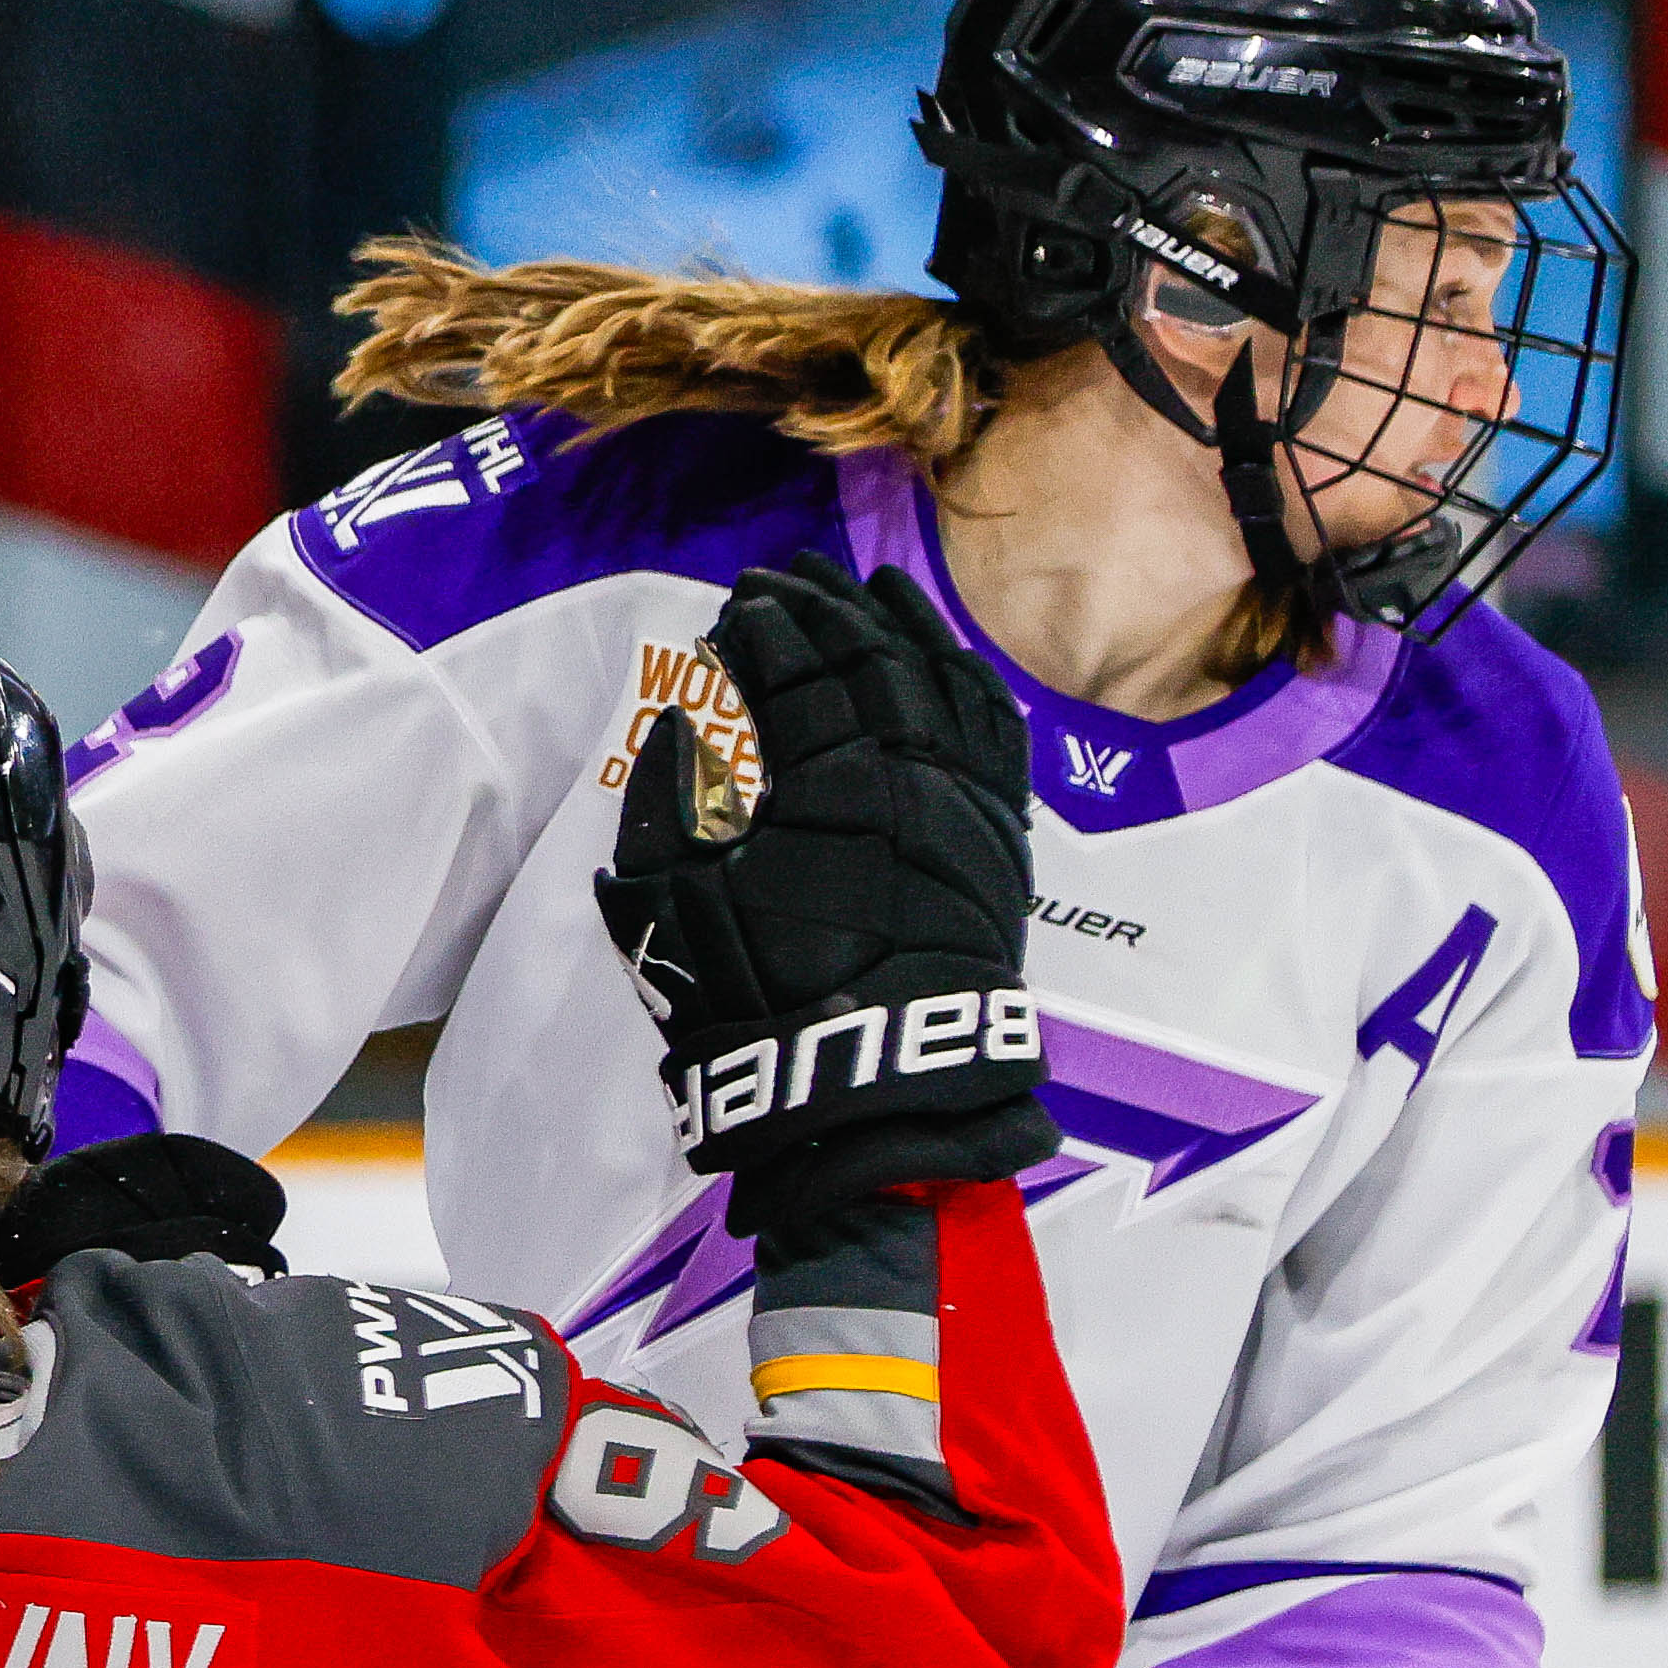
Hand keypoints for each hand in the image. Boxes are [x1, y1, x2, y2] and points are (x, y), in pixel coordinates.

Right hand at [592, 559, 1056, 1234]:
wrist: (876, 1090)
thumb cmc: (759, 1006)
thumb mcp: (673, 911)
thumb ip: (667, 809)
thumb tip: (677, 730)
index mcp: (830, 781)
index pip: (793, 671)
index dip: (759, 631)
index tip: (729, 611)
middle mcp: (913, 771)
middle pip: (867, 657)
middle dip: (820, 608)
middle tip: (781, 578)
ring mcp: (966, 799)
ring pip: (939, 679)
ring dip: (898, 624)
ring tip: (864, 586)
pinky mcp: (1000, 837)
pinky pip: (994, 730)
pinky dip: (967, 679)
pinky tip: (946, 655)